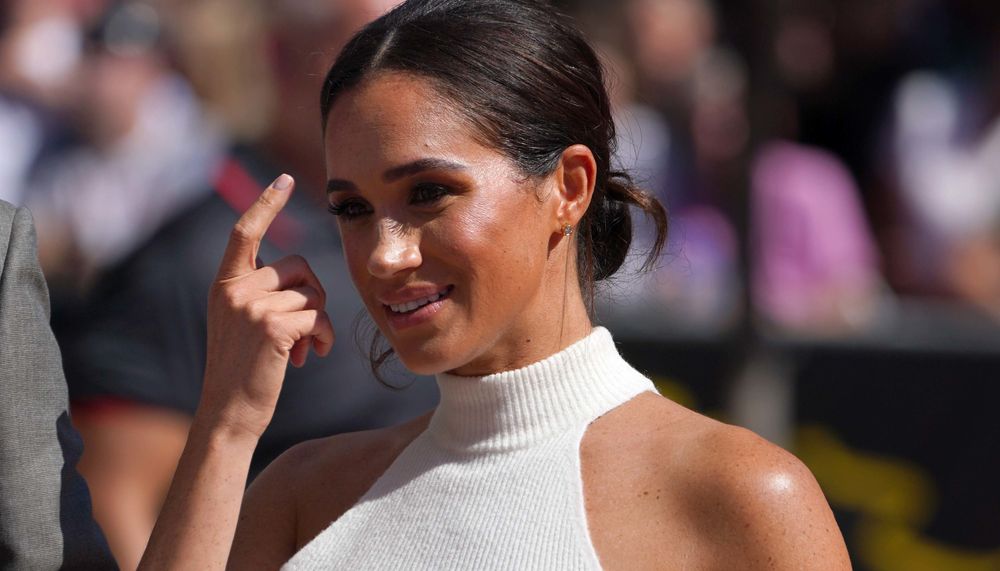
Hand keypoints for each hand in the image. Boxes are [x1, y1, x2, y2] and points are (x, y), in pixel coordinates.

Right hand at [200, 174, 334, 438]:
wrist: (229, 414)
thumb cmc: (244, 371)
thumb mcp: (242, 324)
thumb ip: (261, 294)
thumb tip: (301, 278)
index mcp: (224, 285)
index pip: (245, 232)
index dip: (266, 204)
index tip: (284, 179)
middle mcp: (234, 289)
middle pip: (299, 267)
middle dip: (314, 295)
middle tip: (307, 329)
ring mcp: (251, 306)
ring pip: (313, 294)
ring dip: (319, 322)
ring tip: (305, 349)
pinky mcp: (273, 325)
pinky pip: (318, 316)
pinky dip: (323, 337)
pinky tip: (313, 356)